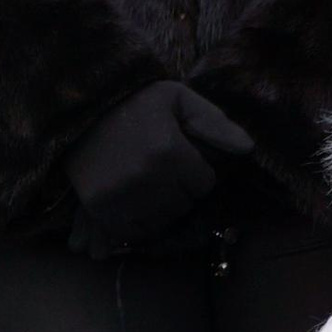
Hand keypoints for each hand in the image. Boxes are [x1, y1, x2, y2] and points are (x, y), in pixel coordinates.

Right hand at [65, 81, 255, 257]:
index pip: (204, 185)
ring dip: (159, 209)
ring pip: (159, 222)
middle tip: (164, 173)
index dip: (197, 174)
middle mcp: (147, 178)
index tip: (183, 162)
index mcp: (170, 151)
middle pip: (183, 206)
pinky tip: (134, 204)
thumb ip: (214, 122)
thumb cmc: (136, 102)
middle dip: (179, 192)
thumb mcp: (179, 99)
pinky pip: (131, 232)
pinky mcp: (100, 207)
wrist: (82, 108)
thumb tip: (248, 148)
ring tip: (148, 188)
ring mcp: (122, 196)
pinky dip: (136, 223)